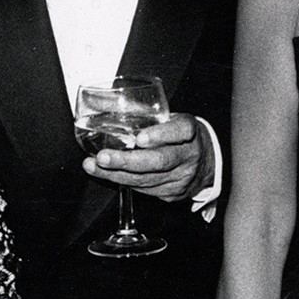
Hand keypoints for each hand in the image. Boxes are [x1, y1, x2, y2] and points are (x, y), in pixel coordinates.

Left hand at [81, 114, 214, 201]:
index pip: (180, 130)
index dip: (160, 135)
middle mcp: (188, 155)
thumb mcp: (169, 117)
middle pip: (159, 161)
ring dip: (116, 174)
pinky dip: (122, 181)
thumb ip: (144, 114)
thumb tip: (100, 104)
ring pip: (147, 179)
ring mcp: (181, 178)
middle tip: (103, 157)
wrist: (206, 162)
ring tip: (93, 166)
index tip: (139, 138)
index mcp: (189, 130)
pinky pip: (144, 190)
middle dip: (127, 161)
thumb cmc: (178, 134)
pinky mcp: (173, 194)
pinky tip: (106, 174)